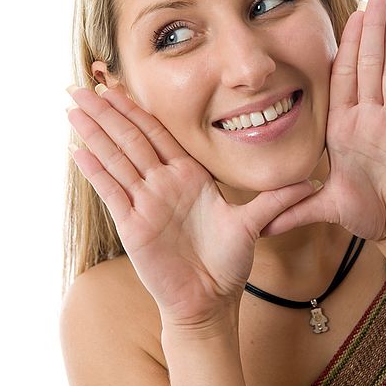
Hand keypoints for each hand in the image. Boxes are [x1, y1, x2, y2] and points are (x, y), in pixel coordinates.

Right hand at [67, 84, 315, 327]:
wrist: (210, 300)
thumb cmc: (227, 263)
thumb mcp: (251, 224)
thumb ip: (274, 200)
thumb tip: (312, 181)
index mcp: (186, 175)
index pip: (156, 132)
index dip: (136, 108)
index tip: (117, 84)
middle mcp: (161, 183)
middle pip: (129, 137)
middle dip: (105, 111)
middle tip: (80, 85)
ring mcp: (144, 202)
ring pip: (115, 158)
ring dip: (94, 131)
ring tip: (72, 106)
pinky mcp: (133, 225)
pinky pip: (112, 192)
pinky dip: (94, 171)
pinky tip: (77, 149)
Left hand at [262, 0, 385, 245]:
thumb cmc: (365, 211)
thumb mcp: (323, 206)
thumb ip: (293, 209)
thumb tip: (257, 227)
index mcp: (345, 127)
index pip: (344, 77)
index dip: (346, 46)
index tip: (347, 16)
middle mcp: (370, 119)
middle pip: (370, 65)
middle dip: (371, 30)